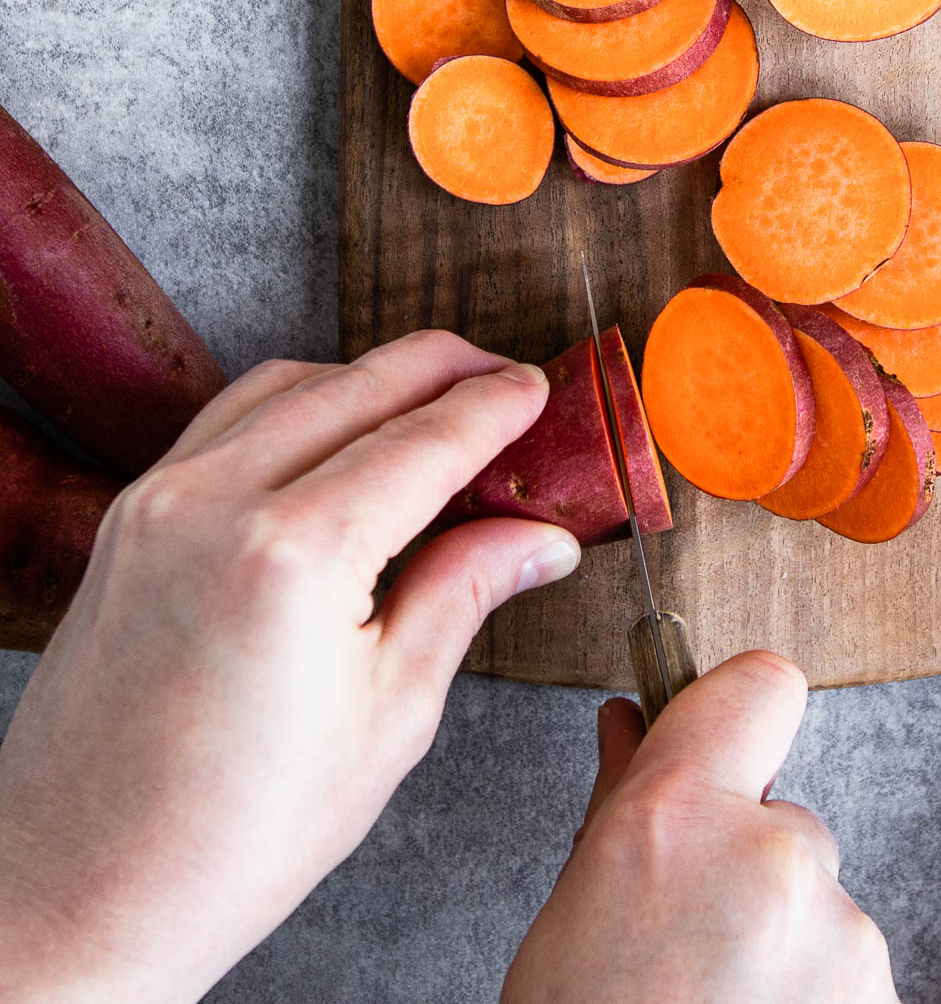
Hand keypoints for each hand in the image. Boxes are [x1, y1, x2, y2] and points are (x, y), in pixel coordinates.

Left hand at [0, 332, 580, 1002]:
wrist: (83, 889)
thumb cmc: (238, 830)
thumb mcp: (390, 712)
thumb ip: (465, 591)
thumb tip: (540, 539)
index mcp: (293, 556)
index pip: (422, 444)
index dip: (493, 407)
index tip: (534, 387)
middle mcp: (214, 503)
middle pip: (357, 387)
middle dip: (442, 367)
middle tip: (500, 376)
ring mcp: (158, 501)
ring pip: (289, 386)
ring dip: (370, 378)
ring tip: (432, 402)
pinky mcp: (130, 517)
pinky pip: (228, 419)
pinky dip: (300, 403)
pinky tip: (339, 432)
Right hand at [504, 653, 900, 1003]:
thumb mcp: (580, 901)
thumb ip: (623, 797)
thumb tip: (631, 724)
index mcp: (681, 816)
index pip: (761, 684)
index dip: (736, 706)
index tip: (720, 736)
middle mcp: (778, 857)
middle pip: (784, 811)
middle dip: (744, 855)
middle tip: (688, 927)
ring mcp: (844, 936)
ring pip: (816, 892)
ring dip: (778, 927)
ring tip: (715, 993)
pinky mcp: (881, 994)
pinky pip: (843, 957)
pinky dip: (808, 982)